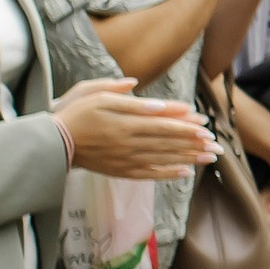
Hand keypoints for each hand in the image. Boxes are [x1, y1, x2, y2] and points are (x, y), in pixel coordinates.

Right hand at [54, 81, 215, 182]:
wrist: (52, 143)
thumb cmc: (74, 113)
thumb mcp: (94, 94)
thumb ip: (123, 95)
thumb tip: (148, 95)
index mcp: (124, 123)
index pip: (163, 124)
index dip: (186, 125)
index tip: (205, 125)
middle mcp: (128, 143)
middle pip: (168, 143)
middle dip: (195, 143)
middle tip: (217, 144)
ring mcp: (125, 159)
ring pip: (163, 159)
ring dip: (189, 158)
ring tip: (210, 157)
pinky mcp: (120, 170)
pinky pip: (149, 174)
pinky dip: (168, 174)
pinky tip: (185, 172)